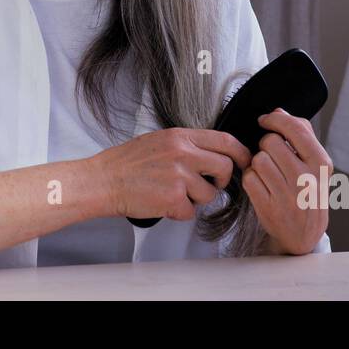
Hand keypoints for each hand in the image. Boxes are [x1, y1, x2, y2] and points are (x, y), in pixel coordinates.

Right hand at [90, 128, 252, 221]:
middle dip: (222, 181)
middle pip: (225, 167)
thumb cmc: (127, 163)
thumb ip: (186, 144)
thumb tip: (211, 153)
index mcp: (180, 136)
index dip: (241, 153)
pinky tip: (163, 203)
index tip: (245, 161)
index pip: (225, 141)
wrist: (103, 180)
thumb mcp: (159, 140)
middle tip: (211, 185)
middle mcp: (182, 153)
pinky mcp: (172, 198)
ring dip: (196, 199)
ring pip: (209, 194)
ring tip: (174, 193)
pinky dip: (179, 212)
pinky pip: (190, 211)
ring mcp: (178, 175)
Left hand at [242, 108, 330, 254]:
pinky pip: (249, 178)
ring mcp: (287, 195)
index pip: (296, 128)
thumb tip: (278, 111)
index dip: (276, 119)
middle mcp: (306, 179)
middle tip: (273, 157)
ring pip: (257, 159)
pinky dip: (251, 179)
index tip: (266, 120)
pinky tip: (262, 185)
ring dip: (258, 163)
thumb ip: (301, 134)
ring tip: (269, 173)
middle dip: (267, 146)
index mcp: (322, 164)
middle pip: (270, 142)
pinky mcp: (268, 207)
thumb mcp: (316, 165)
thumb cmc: (309, 193)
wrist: (304, 235)